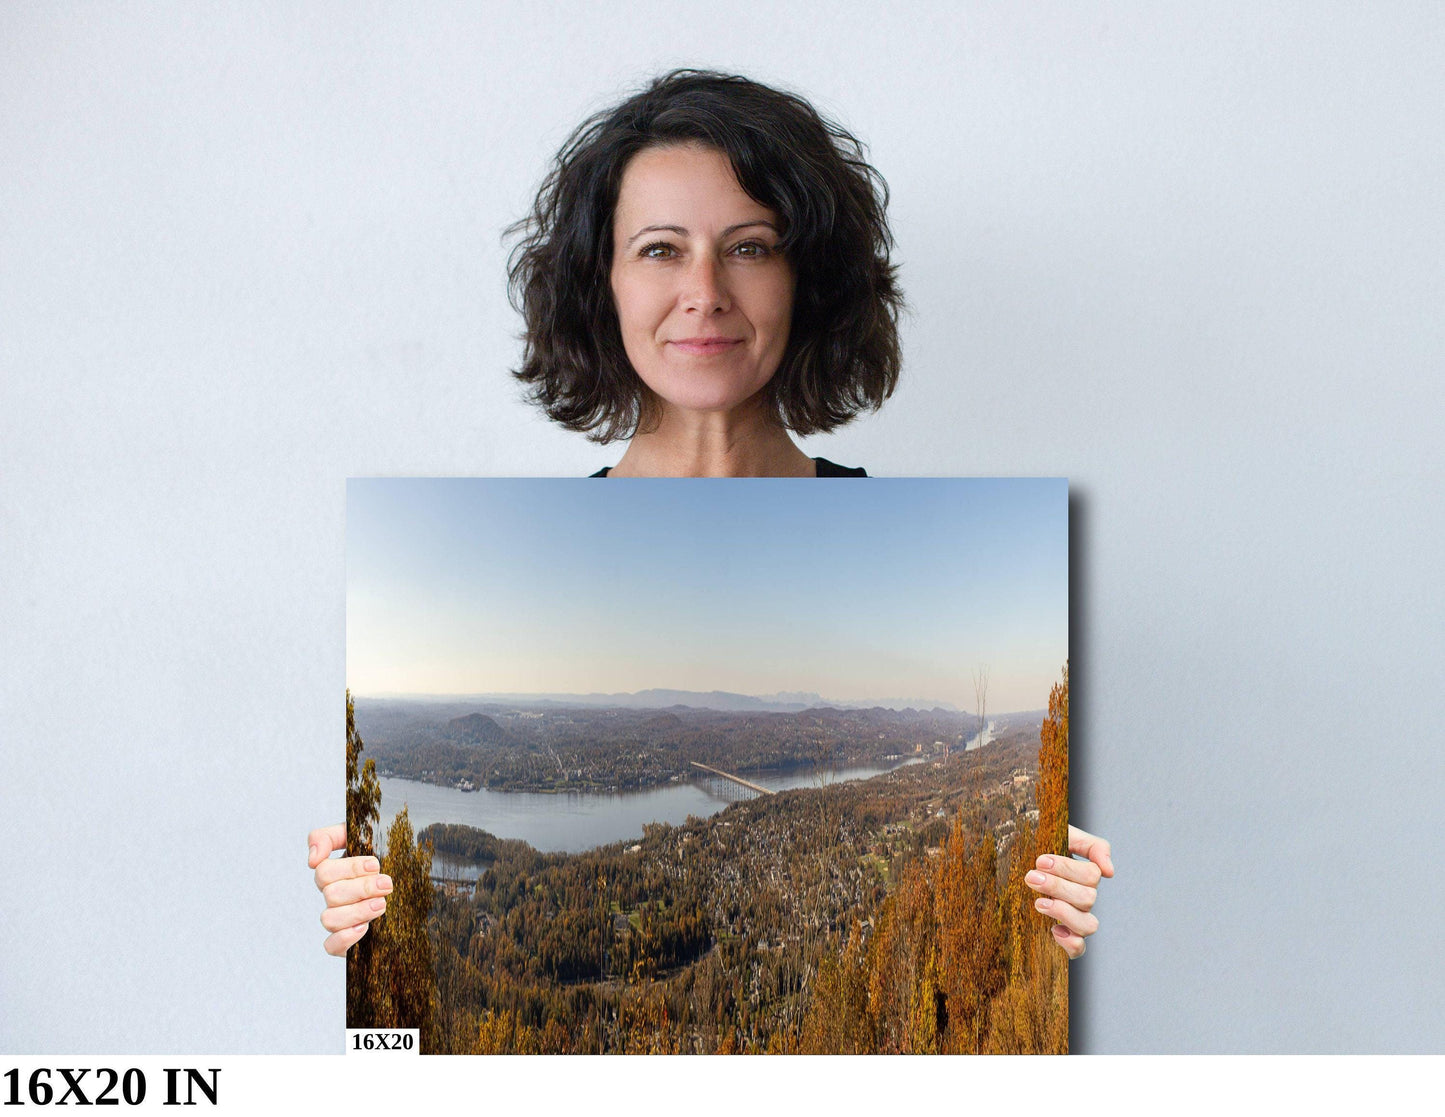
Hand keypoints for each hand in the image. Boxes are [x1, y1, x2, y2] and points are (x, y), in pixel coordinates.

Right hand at [308, 823, 391, 955]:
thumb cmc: (387, 856)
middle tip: (387, 884)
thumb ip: (330, 836)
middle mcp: (334, 896)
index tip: (375, 865)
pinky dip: (344, 938)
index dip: (350, 868)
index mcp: (335, 873)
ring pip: (329, 919)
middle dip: (362, 888)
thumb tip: (312, 858)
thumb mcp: (363, 836)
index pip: (324, 871)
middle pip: (331, 895)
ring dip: (357, 911)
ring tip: (382, 905)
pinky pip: (331, 946)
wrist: (415, 884)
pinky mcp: (347, 941)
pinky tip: (365, 928)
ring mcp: (339, 919)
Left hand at [1024, 825, 1113, 958]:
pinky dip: (1070, 942)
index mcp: (1083, 875)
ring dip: (1063, 912)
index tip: (1040, 861)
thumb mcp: (1062, 835)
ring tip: (1038, 903)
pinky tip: (1052, 930)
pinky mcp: (1061, 936)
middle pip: (1087, 898)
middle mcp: (1081, 899)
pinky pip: (1078, 949)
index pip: (1091, 875)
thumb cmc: (1032, 846)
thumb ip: (1092, 846)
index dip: (1067, 869)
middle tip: (1031, 877)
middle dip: (1057, 886)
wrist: (1003, 859)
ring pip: (1088, 925)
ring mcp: (1072, 919)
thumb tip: (1110, 872)